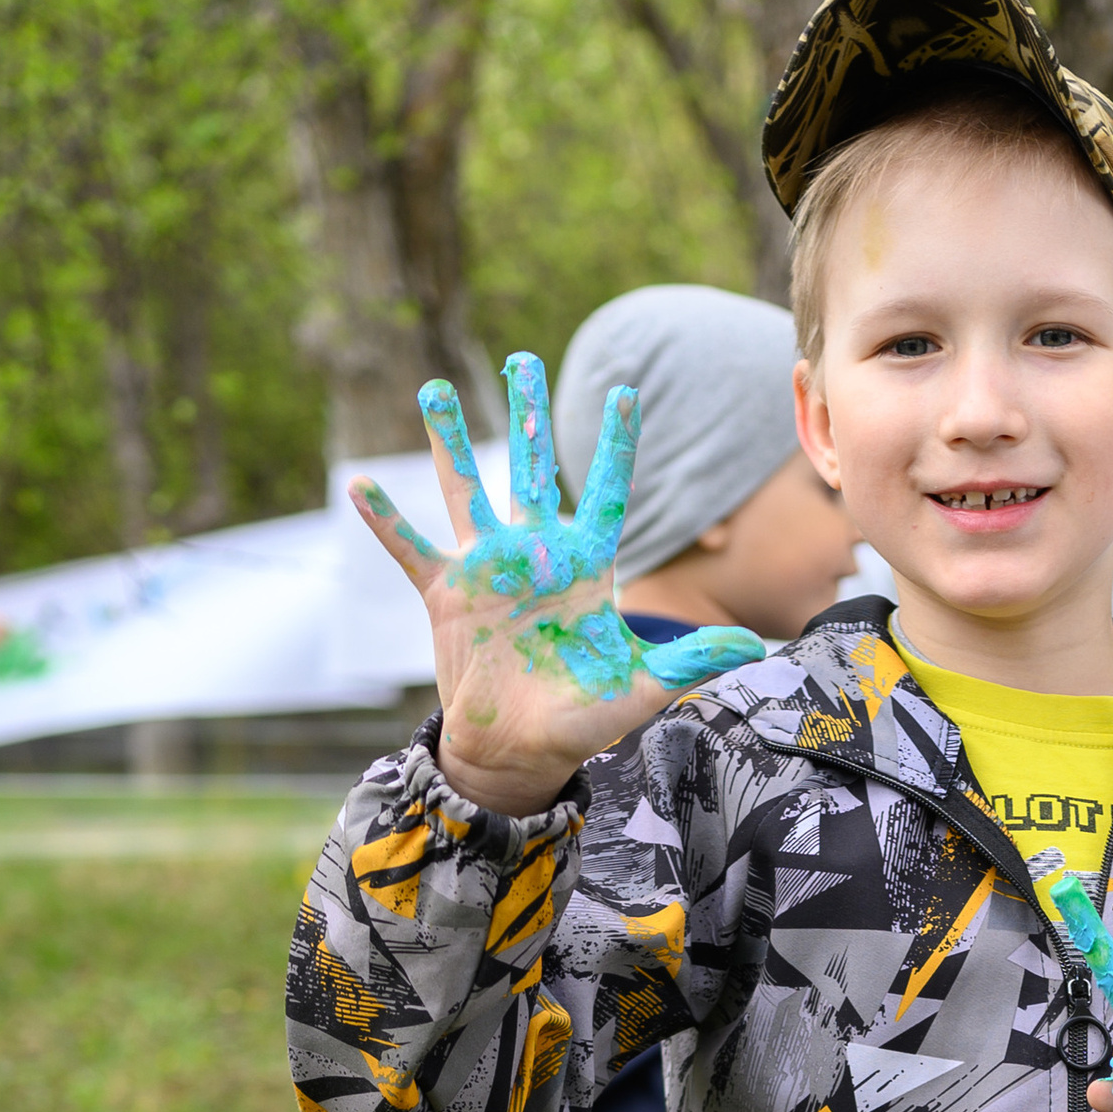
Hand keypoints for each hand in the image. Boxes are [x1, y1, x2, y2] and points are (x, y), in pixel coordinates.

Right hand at [351, 352, 762, 813]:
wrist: (522, 750)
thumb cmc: (584, 719)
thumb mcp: (641, 688)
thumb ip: (690, 659)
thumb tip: (752, 646)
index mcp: (586, 566)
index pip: (609, 494)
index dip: (619, 446)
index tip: (627, 392)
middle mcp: (535, 554)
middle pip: (533, 469)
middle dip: (528, 415)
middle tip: (521, 360)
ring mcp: (487, 568)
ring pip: (467, 488)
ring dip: (449, 441)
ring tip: (432, 388)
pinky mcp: (446, 593)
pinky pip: (411, 548)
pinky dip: (386, 520)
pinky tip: (360, 484)